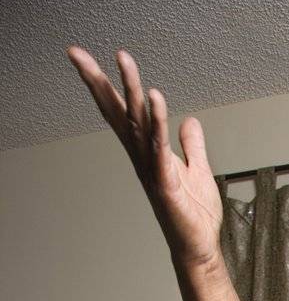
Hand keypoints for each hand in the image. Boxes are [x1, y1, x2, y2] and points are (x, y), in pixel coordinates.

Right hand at [67, 46, 222, 270]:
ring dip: (131, 90)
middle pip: (118, 113)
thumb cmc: (195, 216)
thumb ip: (191, 145)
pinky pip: (159, 147)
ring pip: (137, 123)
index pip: (121, 113)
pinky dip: (158, 121)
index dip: (103, 86)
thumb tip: (189, 121)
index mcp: (147, 152)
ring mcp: (152, 170)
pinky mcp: (166, 183)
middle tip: (77, 53)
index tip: (82, 59)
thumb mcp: (197, 171)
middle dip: (98, 81)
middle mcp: (143, 158)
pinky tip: (155, 98)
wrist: (199, 248)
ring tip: (123, 60)